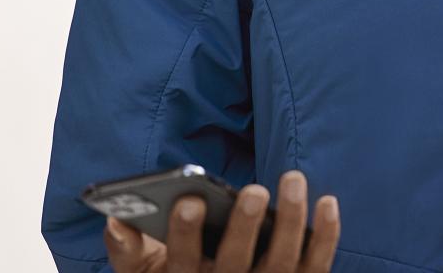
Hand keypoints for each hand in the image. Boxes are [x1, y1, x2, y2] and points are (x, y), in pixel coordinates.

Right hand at [104, 168, 340, 272]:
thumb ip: (126, 250)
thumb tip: (115, 220)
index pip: (184, 263)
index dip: (184, 234)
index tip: (188, 200)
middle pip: (237, 265)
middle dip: (244, 227)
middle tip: (253, 191)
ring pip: (281, 263)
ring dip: (291, 221)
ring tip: (293, 180)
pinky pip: (317, 265)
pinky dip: (325, 236)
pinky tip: (327, 201)